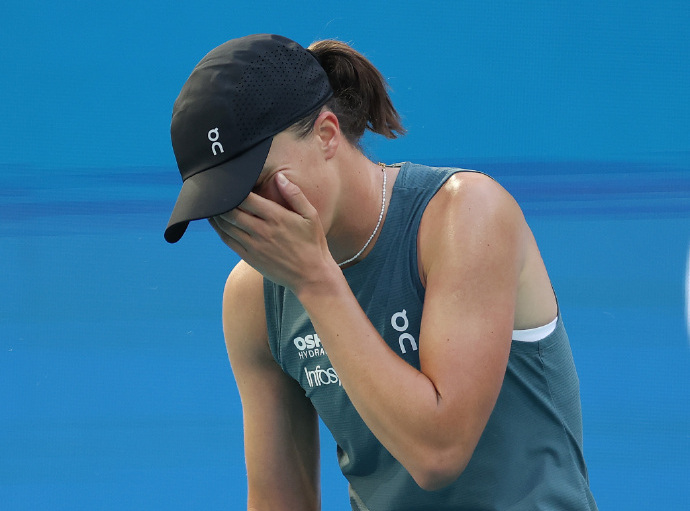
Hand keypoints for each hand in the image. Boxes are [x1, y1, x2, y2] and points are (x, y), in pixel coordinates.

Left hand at [209, 173, 337, 291]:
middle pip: (231, 211)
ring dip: (217, 214)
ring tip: (212, 203)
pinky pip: (228, 240)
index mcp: (276, 217)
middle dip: (222, 200)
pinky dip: (219, 229)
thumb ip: (295, 195)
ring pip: (226, 226)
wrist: (312, 276)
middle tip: (216, 190)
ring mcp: (254, 246)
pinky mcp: (250, 257)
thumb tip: (279, 176)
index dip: (235, 188)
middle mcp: (262, 231)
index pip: (246, 198)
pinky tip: (216, 222)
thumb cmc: (313, 244)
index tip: (231, 181)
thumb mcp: (311, 216)